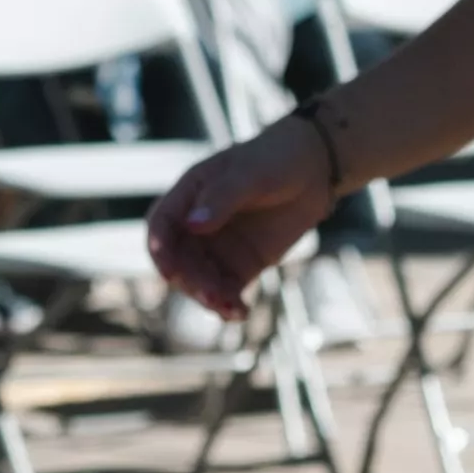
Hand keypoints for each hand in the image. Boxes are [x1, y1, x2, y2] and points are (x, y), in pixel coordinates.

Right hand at [147, 114, 342, 320]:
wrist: (314, 170)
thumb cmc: (276, 159)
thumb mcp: (249, 173)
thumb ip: (222, 198)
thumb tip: (193, 225)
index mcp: (188, 196)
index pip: (161, 225)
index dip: (159, 247)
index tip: (167, 268)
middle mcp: (196, 226)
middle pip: (179, 261)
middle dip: (190, 280)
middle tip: (211, 295)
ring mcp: (217, 249)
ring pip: (200, 281)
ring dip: (208, 297)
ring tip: (230, 308)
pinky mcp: (240, 266)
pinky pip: (227, 290)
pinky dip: (230, 304)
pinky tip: (241, 313)